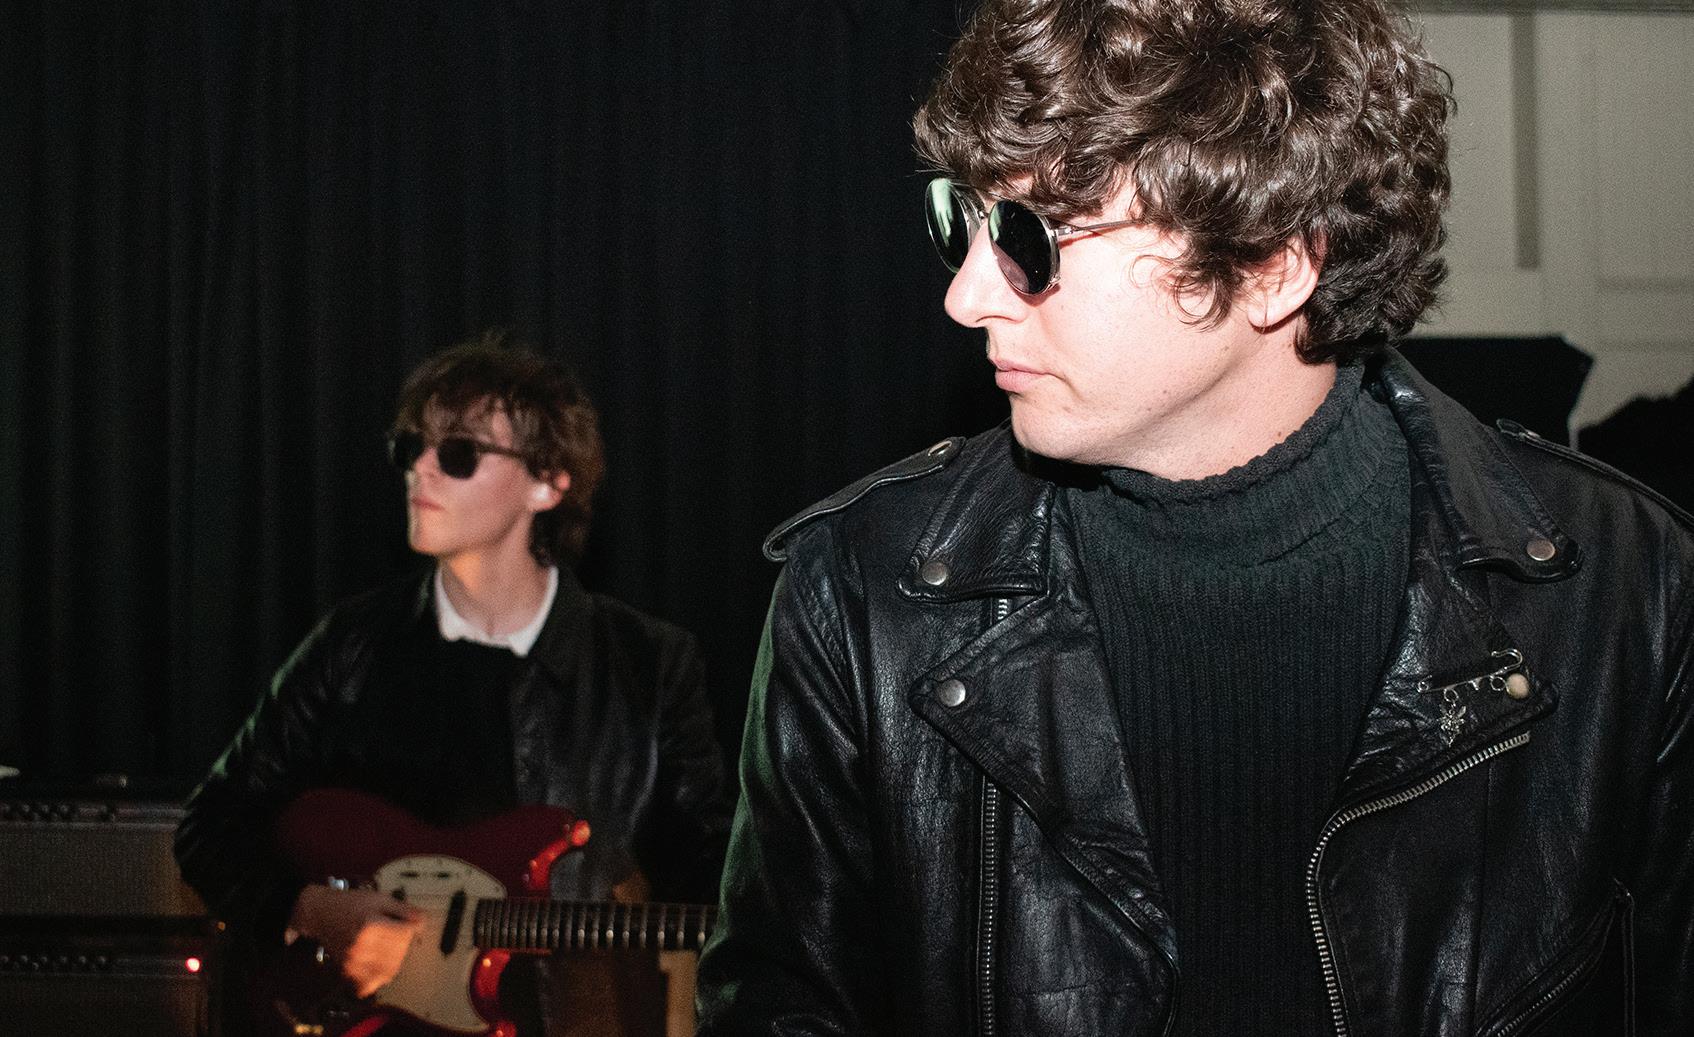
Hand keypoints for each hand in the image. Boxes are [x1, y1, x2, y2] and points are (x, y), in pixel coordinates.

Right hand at [289, 884, 424, 997]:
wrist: (322, 913)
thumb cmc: (351, 904)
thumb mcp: (380, 899)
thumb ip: (403, 910)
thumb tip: (422, 921)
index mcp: (371, 925)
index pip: (405, 934)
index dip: (411, 928)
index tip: (409, 923)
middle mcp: (362, 946)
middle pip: (399, 953)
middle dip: (404, 944)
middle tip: (400, 934)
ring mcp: (354, 960)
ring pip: (388, 970)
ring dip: (396, 960)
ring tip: (390, 947)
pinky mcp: (348, 969)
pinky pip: (370, 983)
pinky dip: (380, 977)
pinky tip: (381, 966)